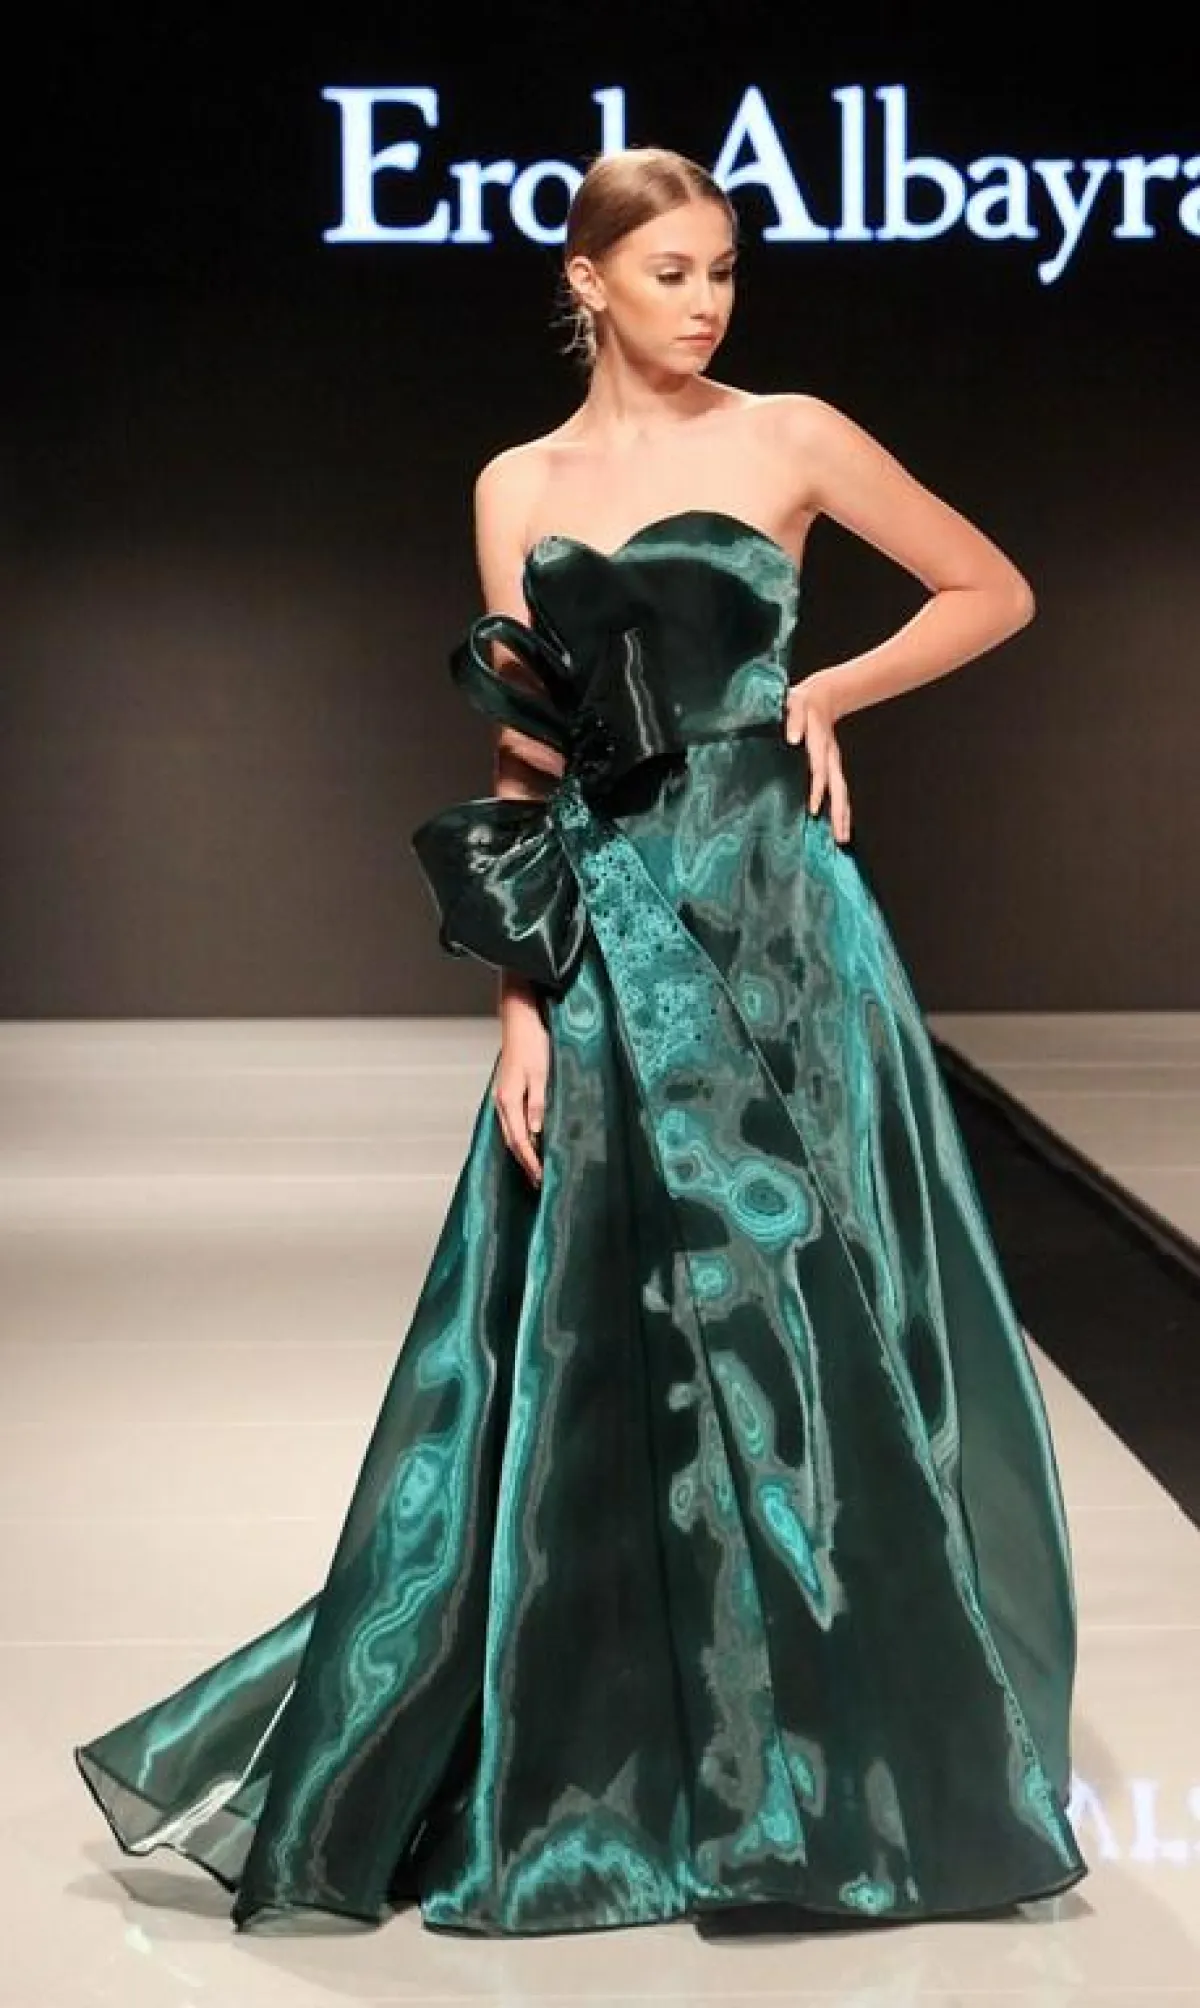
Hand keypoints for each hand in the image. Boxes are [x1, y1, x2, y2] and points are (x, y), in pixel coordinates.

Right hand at [494, 991, 548, 1187]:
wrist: (520, 1018)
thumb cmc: (533, 1043)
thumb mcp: (541, 1074)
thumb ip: (538, 1103)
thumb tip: (535, 1132)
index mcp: (509, 1099)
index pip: (518, 1140)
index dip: (529, 1160)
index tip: (540, 1177)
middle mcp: (502, 1101)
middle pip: (510, 1140)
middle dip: (524, 1162)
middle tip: (537, 1182)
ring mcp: (503, 1096)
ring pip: (509, 1132)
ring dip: (522, 1151)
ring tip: (534, 1168)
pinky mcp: (508, 1091)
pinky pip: (511, 1121)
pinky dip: (519, 1136)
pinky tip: (529, 1141)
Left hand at [784, 673, 851, 843]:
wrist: (820, 696)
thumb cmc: (802, 701)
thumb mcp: (795, 703)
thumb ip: (794, 719)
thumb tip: (793, 739)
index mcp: (820, 742)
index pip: (820, 768)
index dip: (817, 787)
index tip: (813, 807)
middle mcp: (829, 756)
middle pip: (838, 787)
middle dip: (839, 811)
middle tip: (840, 835)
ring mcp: (832, 764)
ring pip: (840, 793)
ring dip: (842, 816)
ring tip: (843, 838)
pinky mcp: (830, 768)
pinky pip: (836, 792)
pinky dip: (838, 810)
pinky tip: (837, 827)